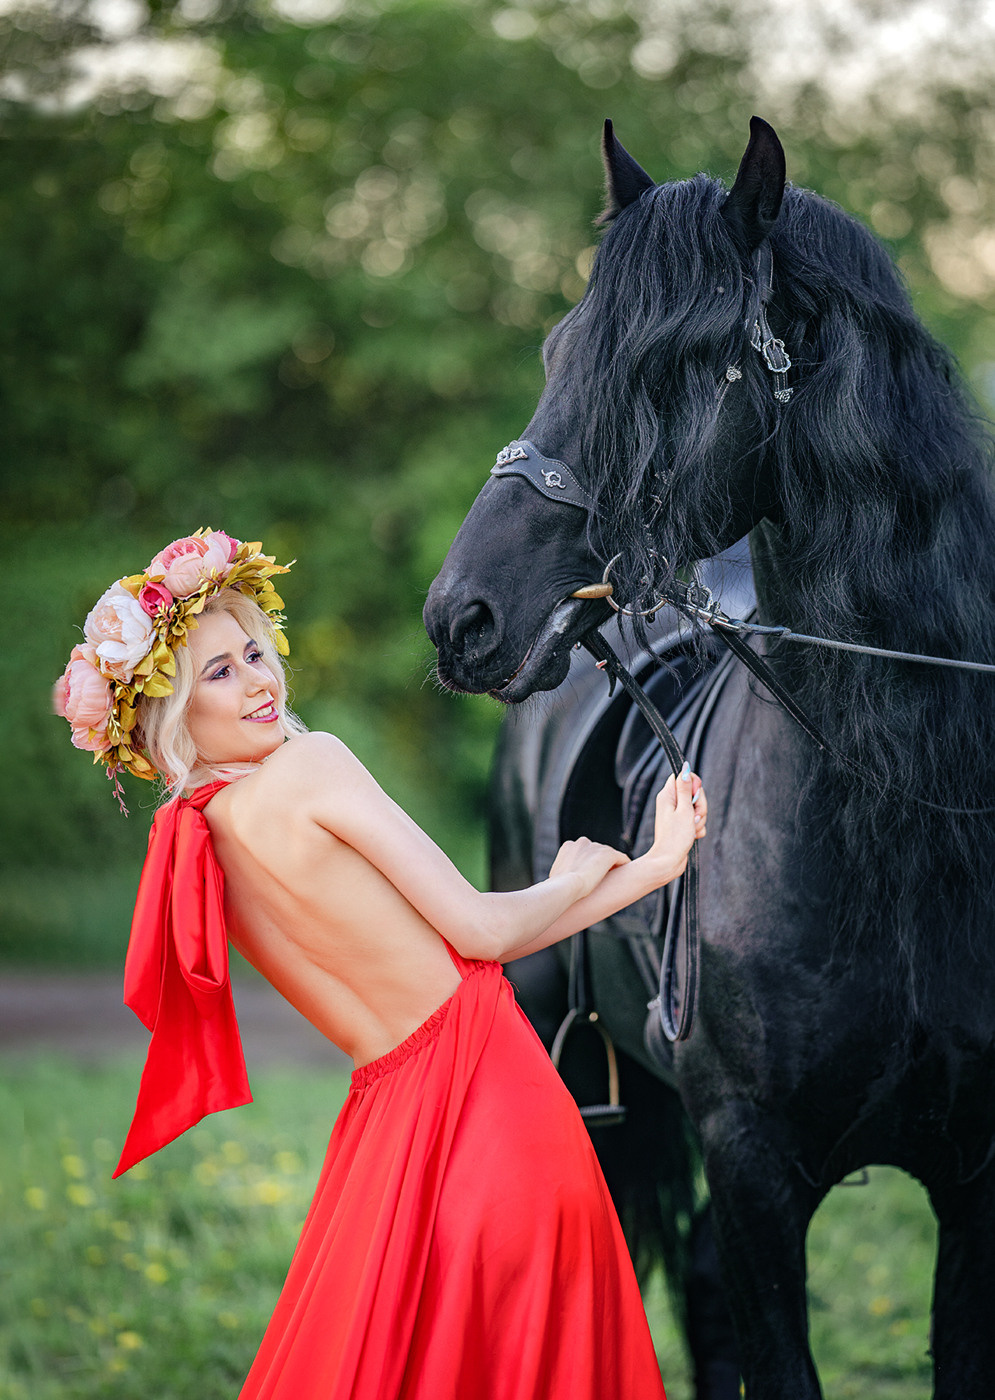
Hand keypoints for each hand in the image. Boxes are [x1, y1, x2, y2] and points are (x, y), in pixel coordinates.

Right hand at [549, 836, 630, 900]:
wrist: (567, 886)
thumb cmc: (558, 886)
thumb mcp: (555, 876)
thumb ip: (560, 872)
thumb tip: (556, 880)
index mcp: (569, 846)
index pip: (583, 852)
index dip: (588, 863)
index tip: (590, 873)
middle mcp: (583, 842)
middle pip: (596, 851)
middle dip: (599, 862)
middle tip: (603, 876)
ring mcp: (596, 847)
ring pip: (608, 855)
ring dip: (612, 864)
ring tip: (616, 876)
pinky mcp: (609, 854)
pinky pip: (621, 858)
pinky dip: (624, 863)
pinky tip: (627, 871)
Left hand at [647, 765, 706, 884]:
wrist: (669, 861)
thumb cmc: (675, 836)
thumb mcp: (684, 810)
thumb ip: (686, 788)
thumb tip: (684, 766)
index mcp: (667, 795)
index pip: (683, 777)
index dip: (694, 785)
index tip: (695, 796)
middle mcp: (671, 803)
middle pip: (694, 793)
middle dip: (700, 805)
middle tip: (694, 816)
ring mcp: (677, 814)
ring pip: (697, 808)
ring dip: (700, 819)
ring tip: (692, 828)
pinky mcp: (682, 825)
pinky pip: (696, 821)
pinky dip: (698, 828)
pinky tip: (693, 835)